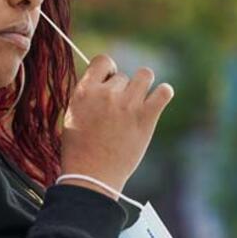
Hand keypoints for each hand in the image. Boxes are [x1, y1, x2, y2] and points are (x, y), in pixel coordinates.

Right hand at [59, 54, 173, 198]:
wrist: (91, 177)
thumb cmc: (79, 150)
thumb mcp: (73, 114)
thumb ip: (87, 94)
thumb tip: (103, 81)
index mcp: (84, 91)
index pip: (102, 60)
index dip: (108, 69)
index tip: (109, 82)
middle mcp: (106, 94)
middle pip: (123, 76)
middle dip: (122, 90)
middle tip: (118, 111)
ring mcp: (127, 105)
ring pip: (145, 75)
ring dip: (142, 86)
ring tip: (139, 101)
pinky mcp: (146, 118)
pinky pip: (164, 92)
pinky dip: (163, 93)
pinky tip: (159, 99)